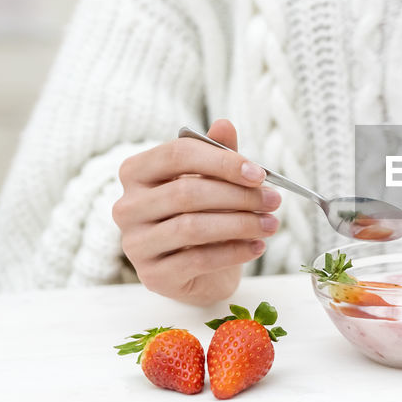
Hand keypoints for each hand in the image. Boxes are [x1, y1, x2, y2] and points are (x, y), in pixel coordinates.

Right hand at [113, 119, 280, 304]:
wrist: (201, 271)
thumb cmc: (204, 216)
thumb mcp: (213, 182)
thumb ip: (217, 155)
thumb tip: (224, 125)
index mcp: (137, 172)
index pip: (177, 155)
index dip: (222, 162)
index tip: (259, 174)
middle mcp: (128, 206)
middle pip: (186, 193)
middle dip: (238, 196)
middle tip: (274, 200)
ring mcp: (135, 244)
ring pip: (192, 227)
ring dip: (240, 224)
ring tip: (271, 224)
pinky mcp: (152, 275)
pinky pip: (197, 260)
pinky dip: (234, 252)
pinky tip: (257, 246)